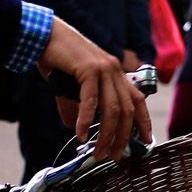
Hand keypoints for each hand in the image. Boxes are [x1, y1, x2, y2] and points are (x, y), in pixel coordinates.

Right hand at [37, 18, 152, 159]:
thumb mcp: (72, 88)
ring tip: (98, 152)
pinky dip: (85, 120)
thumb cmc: (58, 61)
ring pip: (112, 109)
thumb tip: (77, 131)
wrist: (45, 35)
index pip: (137, 101)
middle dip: (122, 137)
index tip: (146, 142)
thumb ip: (77, 108)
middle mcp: (115, 72)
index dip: (144, 122)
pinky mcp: (89, 69)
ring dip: (106, 134)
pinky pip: (91, 100)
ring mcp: (105, 69)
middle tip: (114, 156)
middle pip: (126, 111)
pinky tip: (79, 134)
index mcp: (116, 75)